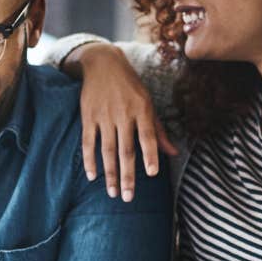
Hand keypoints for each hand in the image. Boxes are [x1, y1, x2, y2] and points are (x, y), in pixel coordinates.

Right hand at [71, 43, 177, 202]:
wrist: (103, 63)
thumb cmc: (130, 86)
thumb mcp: (147, 102)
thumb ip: (158, 130)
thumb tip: (173, 153)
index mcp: (142, 109)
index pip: (147, 136)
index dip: (150, 155)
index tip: (151, 174)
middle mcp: (123, 114)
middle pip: (126, 149)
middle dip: (127, 176)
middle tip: (128, 197)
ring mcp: (104, 116)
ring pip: (107, 150)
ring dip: (110, 174)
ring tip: (112, 193)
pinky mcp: (88, 116)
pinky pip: (88, 142)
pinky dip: (89, 160)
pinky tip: (92, 176)